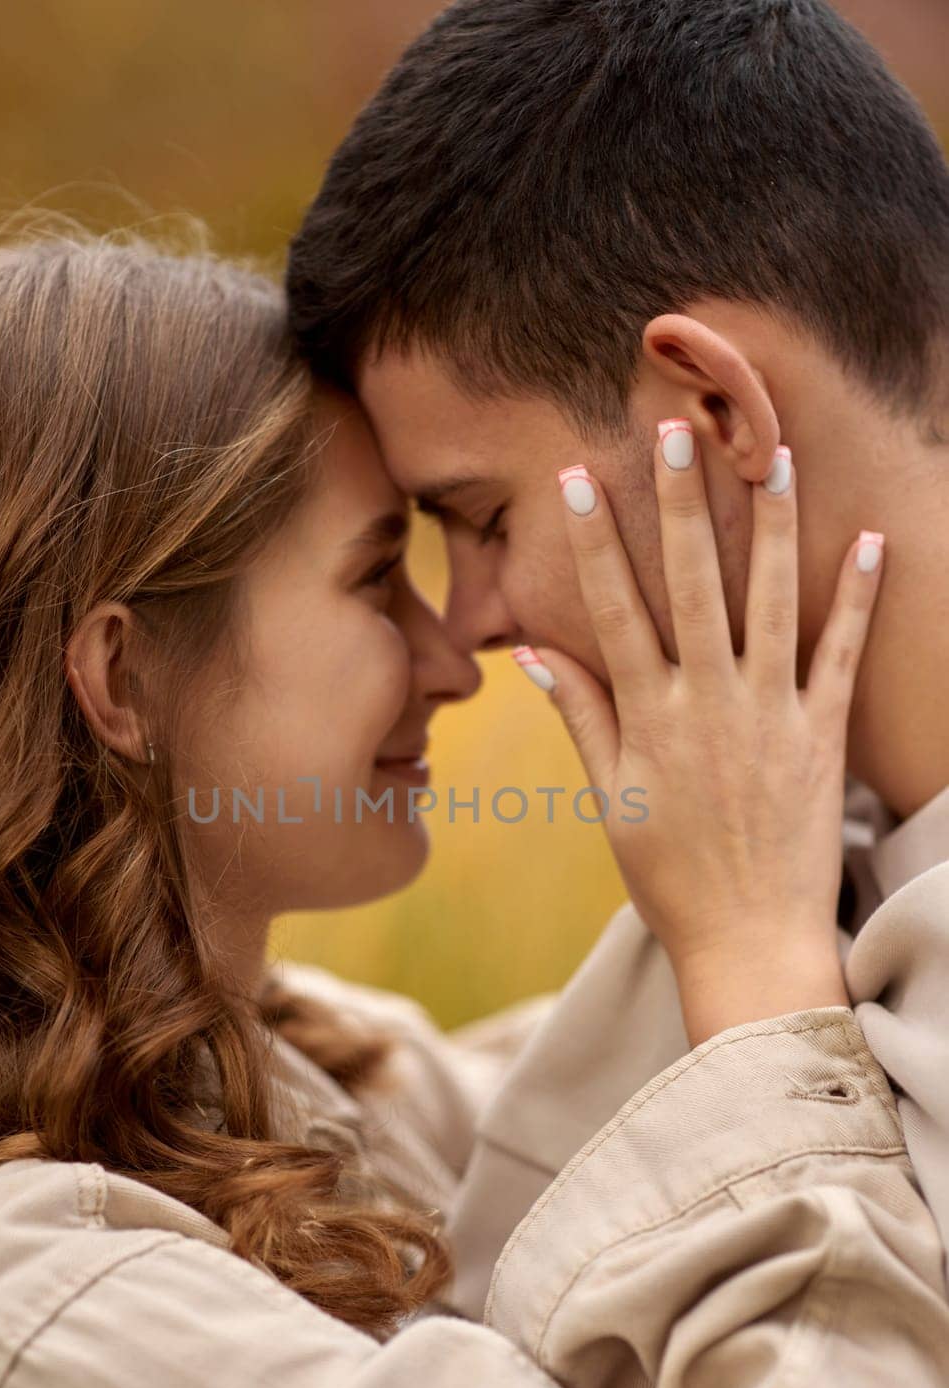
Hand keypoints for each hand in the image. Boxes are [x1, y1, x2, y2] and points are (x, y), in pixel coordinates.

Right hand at [515, 425, 884, 1041]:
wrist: (751, 941)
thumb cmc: (670, 876)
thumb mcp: (613, 799)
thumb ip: (582, 718)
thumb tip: (535, 654)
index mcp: (650, 718)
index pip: (613, 611)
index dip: (595, 542)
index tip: (579, 479)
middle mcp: (709, 703)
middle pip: (690, 585)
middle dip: (680, 504)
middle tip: (674, 430)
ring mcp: (770, 715)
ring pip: (770, 602)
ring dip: (771, 525)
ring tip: (772, 455)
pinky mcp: (822, 736)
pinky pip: (840, 655)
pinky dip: (856, 598)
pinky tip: (867, 540)